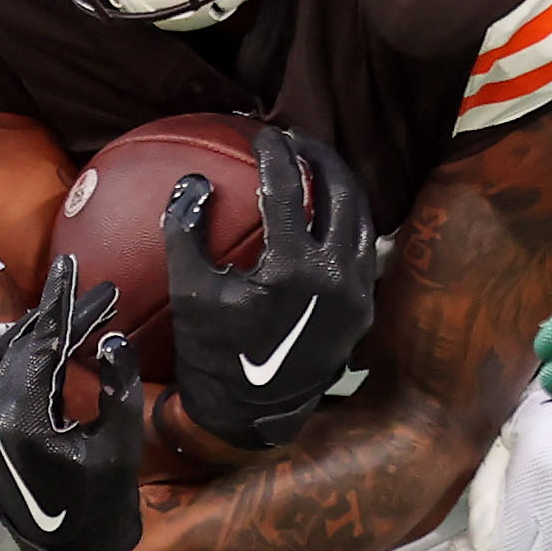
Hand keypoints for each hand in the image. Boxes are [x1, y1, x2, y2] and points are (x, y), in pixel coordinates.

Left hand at [0, 256, 143, 550]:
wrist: (74, 549)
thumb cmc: (102, 501)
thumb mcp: (119, 444)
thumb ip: (118, 388)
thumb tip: (116, 340)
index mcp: (16, 423)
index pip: (39, 346)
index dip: (62, 305)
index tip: (72, 268)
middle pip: (19, 348)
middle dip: (55, 315)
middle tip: (87, 288)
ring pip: (1, 360)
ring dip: (35, 332)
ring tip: (69, 310)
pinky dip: (17, 355)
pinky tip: (41, 342)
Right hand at [165, 128, 377, 447]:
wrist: (250, 417)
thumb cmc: (212, 354)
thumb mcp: (189, 291)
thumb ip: (186, 229)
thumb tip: (195, 181)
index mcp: (293, 269)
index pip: (288, 188)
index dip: (275, 152)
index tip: (262, 133)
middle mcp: (336, 277)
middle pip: (340, 191)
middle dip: (319, 155)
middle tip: (296, 139)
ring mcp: (357, 294)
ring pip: (362, 217)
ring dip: (341, 185)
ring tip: (317, 165)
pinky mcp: (364, 310)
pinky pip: (365, 250)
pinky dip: (349, 221)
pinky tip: (330, 212)